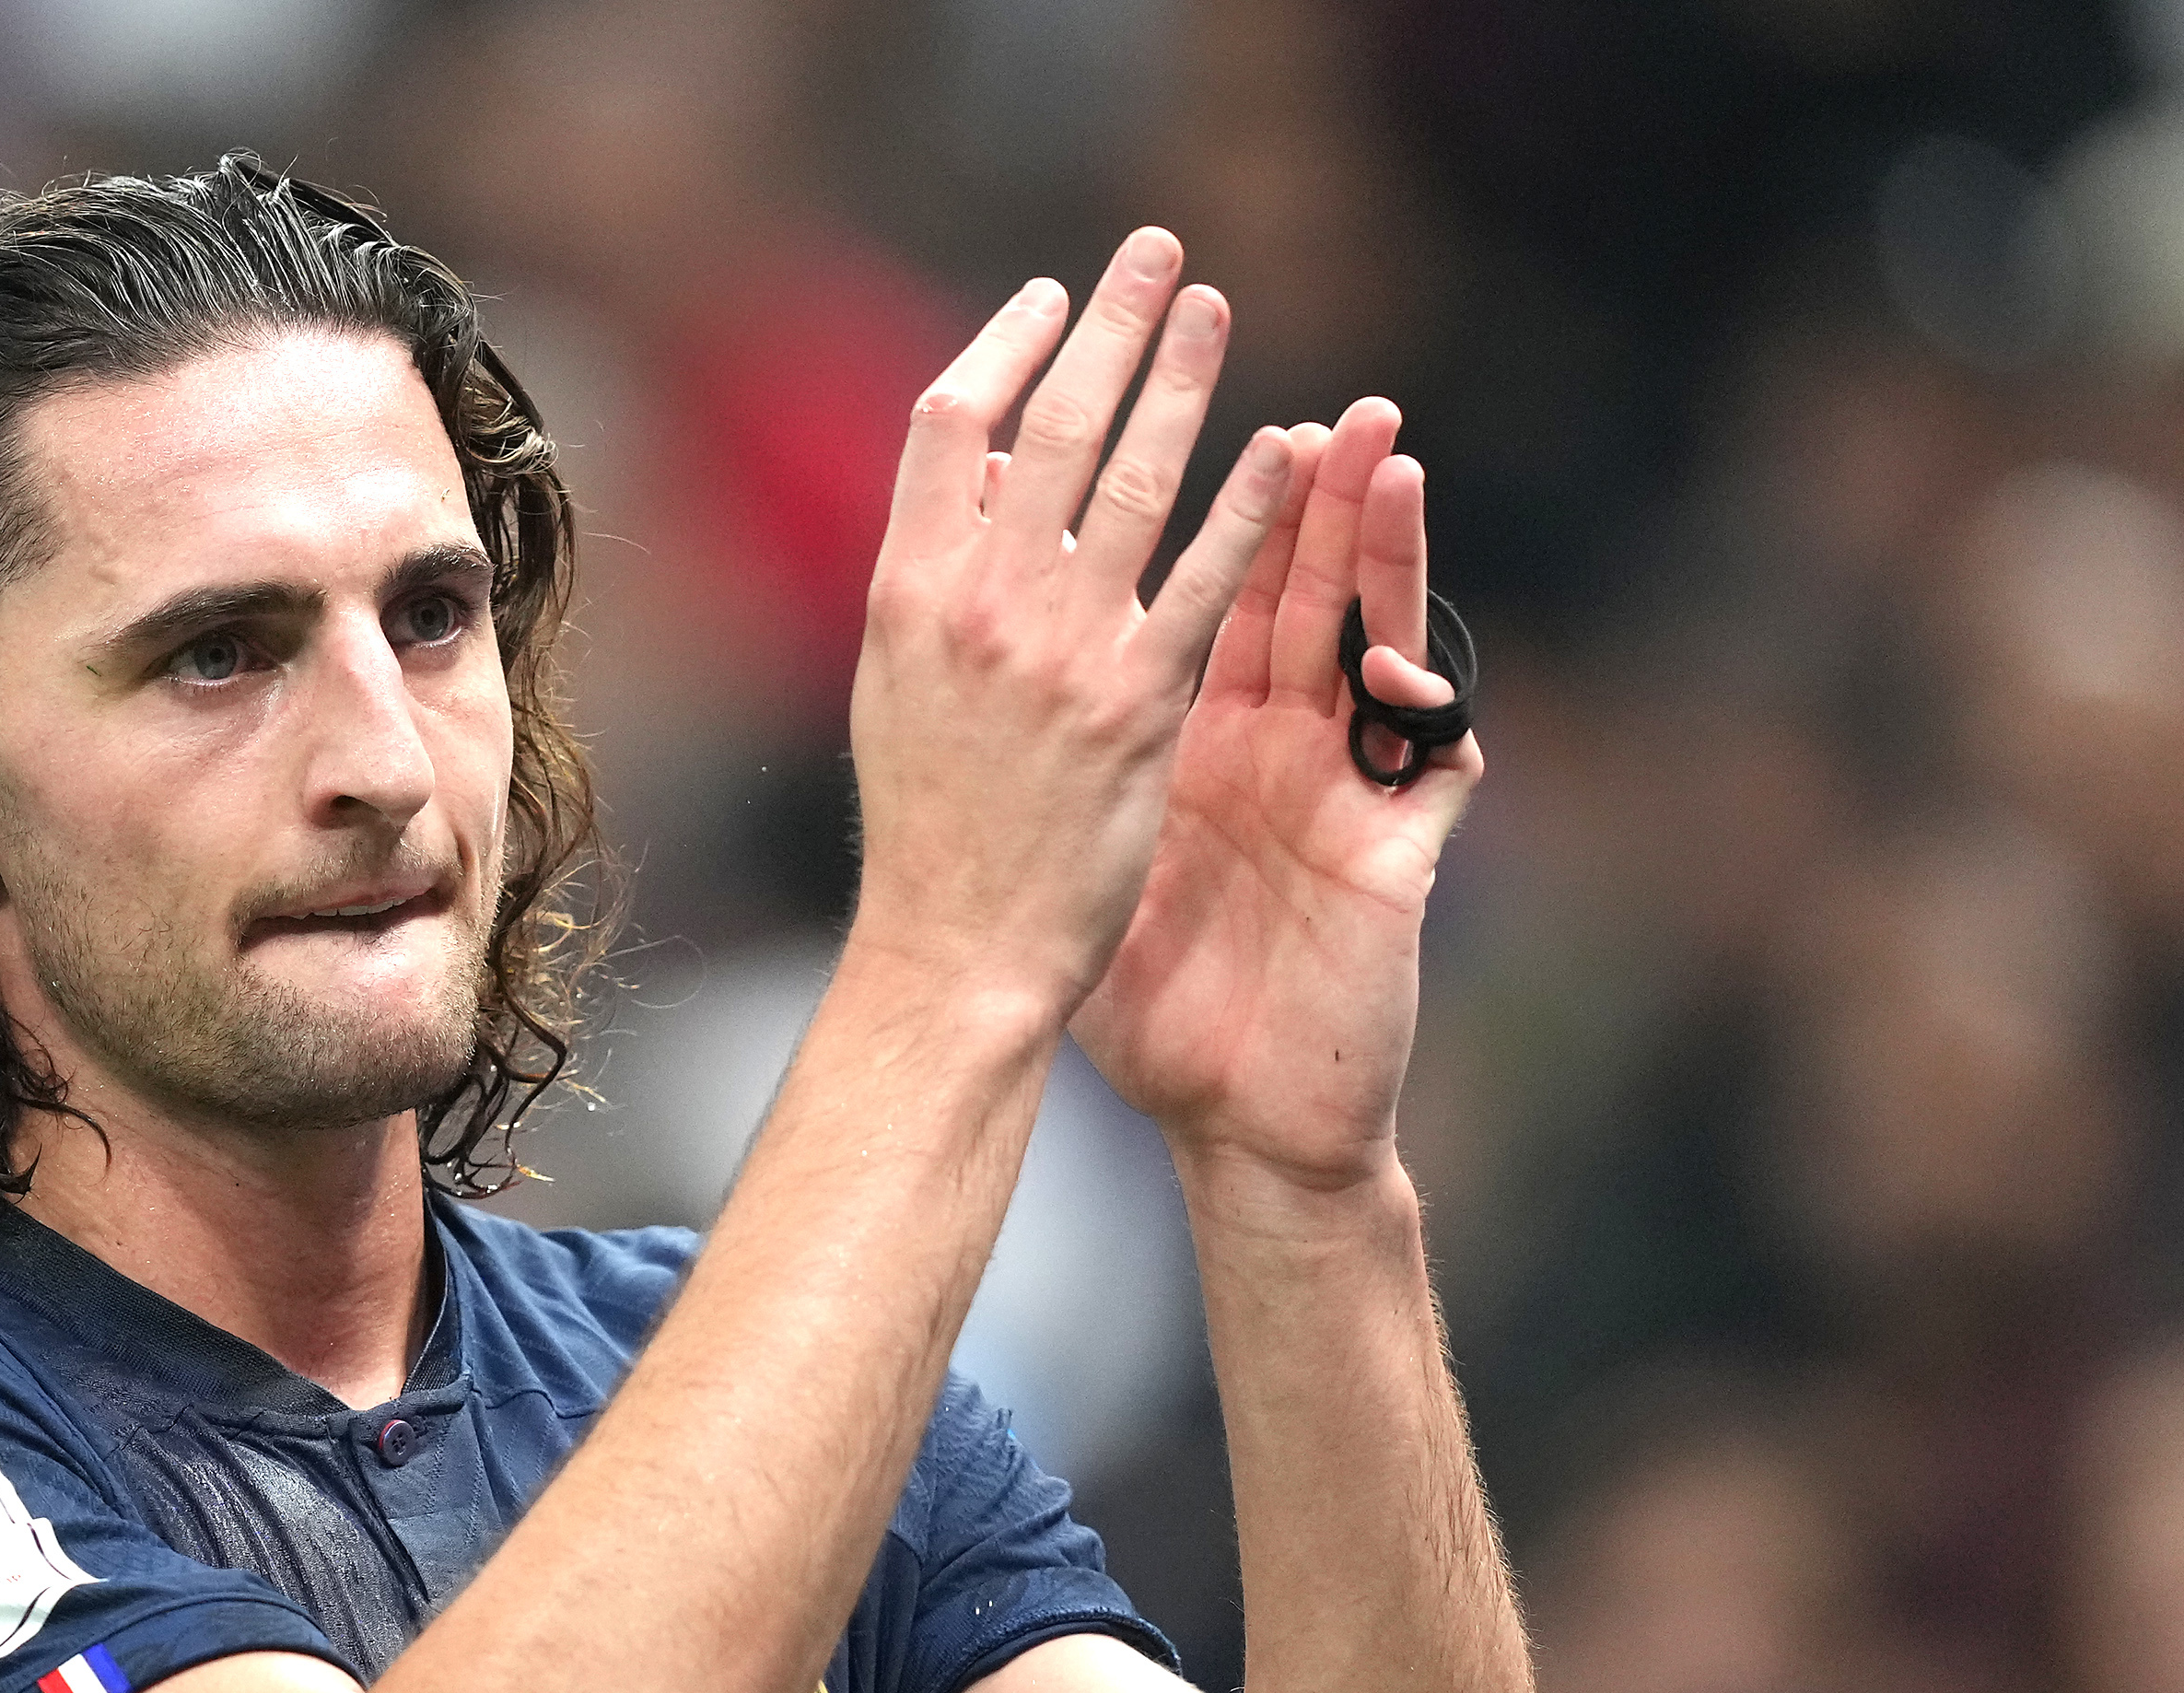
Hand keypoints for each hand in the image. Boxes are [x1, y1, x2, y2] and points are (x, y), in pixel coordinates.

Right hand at [845, 231, 1299, 1037]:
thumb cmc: (928, 823)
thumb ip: (934, 575)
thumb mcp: (896, 683)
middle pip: (1048, 422)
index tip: (1048, 298)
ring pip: (1130, 477)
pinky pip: (1205, 579)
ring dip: (1179, 380)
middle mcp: (976, 602)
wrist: (956, 947)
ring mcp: (1059, 648)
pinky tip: (1287, 448)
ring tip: (1212, 311)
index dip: (1003, 348)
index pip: (949, 425)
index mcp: (905, 590)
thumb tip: (984, 469)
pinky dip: (1248, 506)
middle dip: (1106, 324)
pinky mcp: (1138, 703)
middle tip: (1155, 253)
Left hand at [1074, 399, 1478, 1202]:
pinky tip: (1399, 666)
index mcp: (1207, 741)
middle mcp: (1286, 751)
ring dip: (1391, 556)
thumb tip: (969, 688)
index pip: (1211, 600)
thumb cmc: (1162, 1011)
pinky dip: (1423, 713)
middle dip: (1317, 498)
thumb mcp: (1102, 864)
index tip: (1178, 432)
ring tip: (1392, 467)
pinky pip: (1435, 768)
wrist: (1240, 1122)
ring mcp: (1346, 798)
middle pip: (1307, 595)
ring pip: (1383, 646)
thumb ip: (1065, 770)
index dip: (1207, 516)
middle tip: (1328, 405)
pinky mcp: (1396, 859)